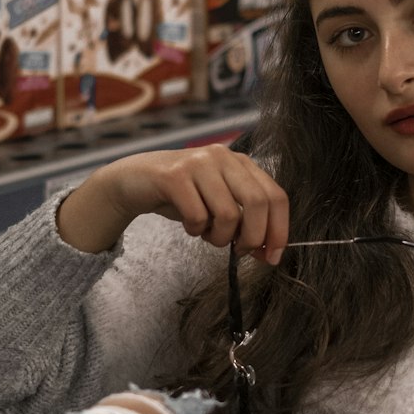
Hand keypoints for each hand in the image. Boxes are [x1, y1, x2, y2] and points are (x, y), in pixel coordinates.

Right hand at [57, 146, 288, 263]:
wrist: (134, 181)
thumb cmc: (182, 196)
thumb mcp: (218, 205)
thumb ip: (245, 222)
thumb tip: (269, 252)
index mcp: (241, 162)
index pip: (276, 196)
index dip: (279, 230)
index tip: (272, 257)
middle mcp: (224, 156)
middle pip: (259, 203)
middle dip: (253, 237)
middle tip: (238, 251)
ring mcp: (199, 163)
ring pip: (228, 214)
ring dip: (219, 237)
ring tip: (206, 234)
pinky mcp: (174, 175)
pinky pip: (198, 216)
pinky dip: (195, 230)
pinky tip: (188, 225)